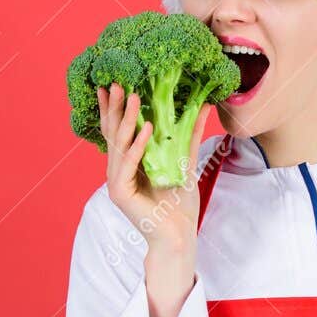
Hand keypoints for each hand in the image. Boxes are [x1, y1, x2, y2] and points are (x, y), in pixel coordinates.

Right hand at [98, 83, 207, 251]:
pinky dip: (137, 145)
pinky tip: (145, 127)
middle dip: (116, 107)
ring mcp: (116, 181)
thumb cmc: (179, 203)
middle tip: (118, 82)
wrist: (178, 234)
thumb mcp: (185, 161)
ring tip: (134, 96)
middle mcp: (117, 170)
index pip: (118, 131)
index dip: (116, 108)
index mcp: (128, 163)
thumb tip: (202, 106)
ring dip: (127, 119)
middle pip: (114, 133)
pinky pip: (128, 163)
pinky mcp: (120, 192)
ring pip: (119, 144)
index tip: (115, 84)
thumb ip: (189, 135)